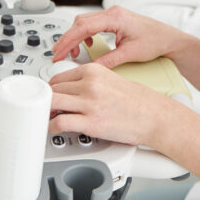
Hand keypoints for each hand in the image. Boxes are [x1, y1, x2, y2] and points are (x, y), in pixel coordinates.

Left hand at [47, 63, 171, 145]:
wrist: (154, 116)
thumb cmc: (136, 101)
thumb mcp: (110, 80)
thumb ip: (89, 82)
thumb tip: (70, 91)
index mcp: (93, 71)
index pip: (58, 77)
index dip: (51, 90)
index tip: (49, 97)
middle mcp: (89, 84)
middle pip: (53, 90)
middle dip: (47, 101)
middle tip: (47, 109)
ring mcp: (89, 103)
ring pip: (51, 103)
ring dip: (46, 112)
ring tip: (48, 118)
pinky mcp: (90, 122)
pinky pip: (60, 122)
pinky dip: (52, 126)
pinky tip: (55, 128)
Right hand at [51, 6, 192, 68]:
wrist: (170, 39)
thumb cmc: (156, 41)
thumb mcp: (130, 54)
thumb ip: (108, 61)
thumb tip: (91, 68)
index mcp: (116, 17)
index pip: (83, 27)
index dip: (68, 40)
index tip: (59, 51)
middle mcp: (113, 12)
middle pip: (80, 22)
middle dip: (68, 39)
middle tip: (59, 54)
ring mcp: (113, 14)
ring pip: (85, 22)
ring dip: (76, 37)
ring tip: (73, 53)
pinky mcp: (114, 20)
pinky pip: (93, 24)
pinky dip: (86, 35)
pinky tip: (88, 46)